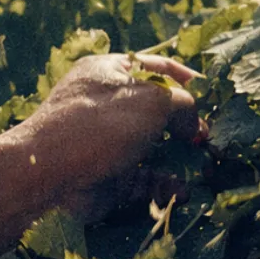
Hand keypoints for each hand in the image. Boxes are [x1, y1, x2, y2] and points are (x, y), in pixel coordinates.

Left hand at [18, 53, 202, 220]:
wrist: (49, 171)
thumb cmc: (101, 123)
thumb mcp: (151, 100)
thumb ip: (182, 105)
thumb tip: (193, 124)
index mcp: (111, 72)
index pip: (156, 67)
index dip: (186, 78)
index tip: (210, 93)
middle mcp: (110, 105)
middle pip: (158, 113)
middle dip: (188, 128)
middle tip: (209, 141)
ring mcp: (109, 142)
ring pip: (155, 149)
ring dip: (182, 161)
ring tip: (205, 172)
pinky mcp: (110, 176)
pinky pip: (145, 178)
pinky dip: (164, 185)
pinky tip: (181, 191)